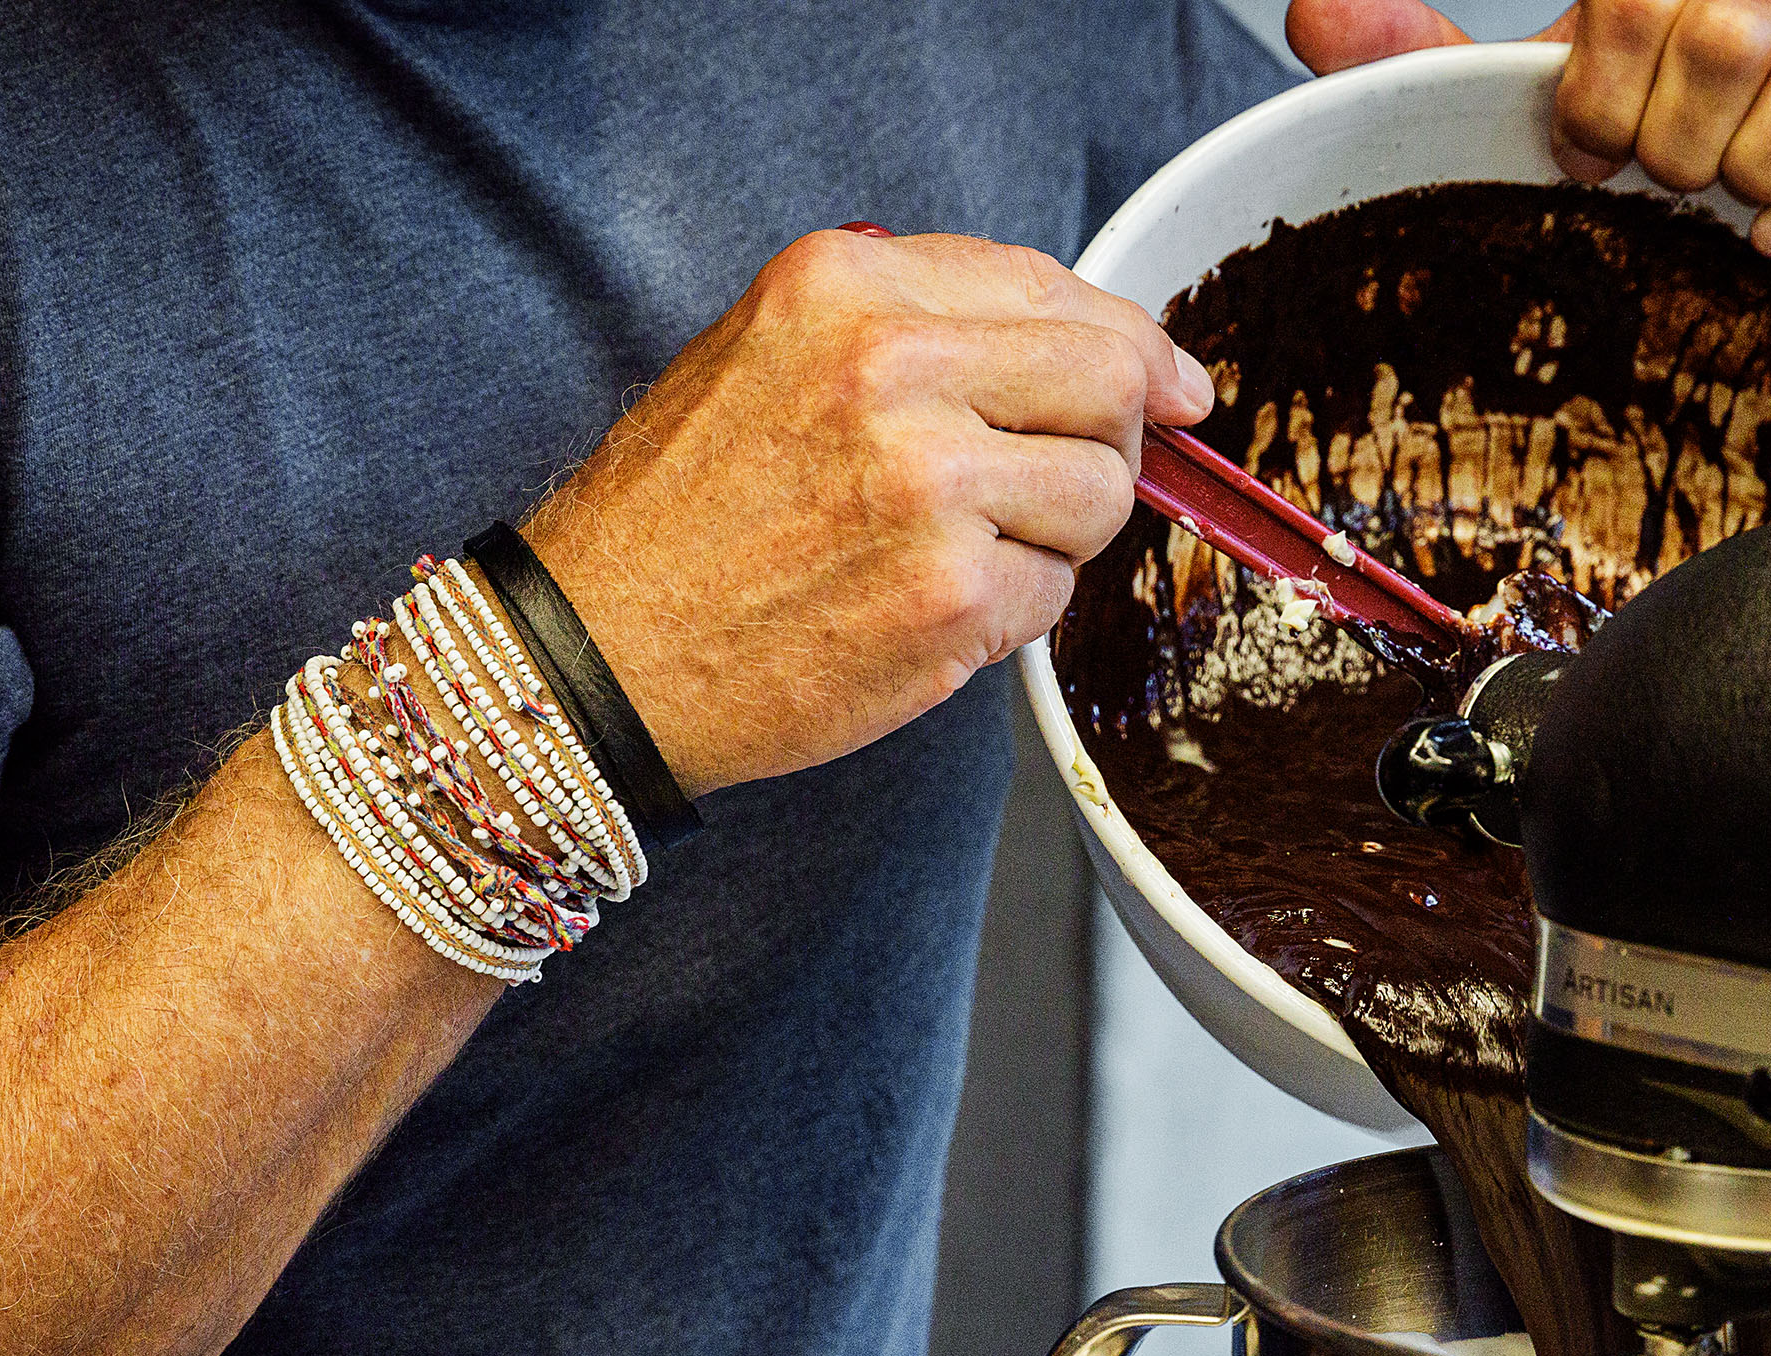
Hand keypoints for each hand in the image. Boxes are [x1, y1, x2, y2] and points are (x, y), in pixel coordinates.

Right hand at [526, 231, 1214, 795]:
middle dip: (1116, 437)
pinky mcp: (952, 600)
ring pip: (1102, 496)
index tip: (1171, 383)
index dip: (1133, 342)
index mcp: (848, 285)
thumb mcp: (773, 355)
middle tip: (1075, 479)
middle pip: (1109, 381)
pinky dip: (1014, 609)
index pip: (1052, 286)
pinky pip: (1055, 593)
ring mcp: (931, 487)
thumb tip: (1099, 348)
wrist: (598, 654)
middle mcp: (893, 369)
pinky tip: (924, 609)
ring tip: (961, 551)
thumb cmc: (682, 516)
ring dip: (1060, 534)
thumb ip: (920, 327)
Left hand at [1284, 0, 1770, 259]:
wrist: (1693, 227)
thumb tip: (1316, 14)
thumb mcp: (1500, 108)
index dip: (1598, 94)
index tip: (1585, 149)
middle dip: (1667, 142)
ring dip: (1748, 167)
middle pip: (1725, 35)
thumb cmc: (1603, 157)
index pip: (1640, 1)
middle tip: (1654, 183)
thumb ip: (1412, 59)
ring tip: (1718, 207)